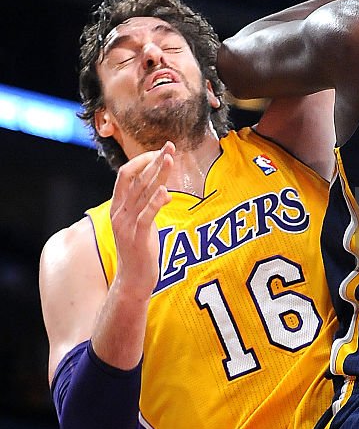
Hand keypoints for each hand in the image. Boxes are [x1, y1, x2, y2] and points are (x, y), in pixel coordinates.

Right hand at [109, 141, 173, 300]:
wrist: (133, 281)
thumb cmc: (139, 252)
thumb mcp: (144, 225)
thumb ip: (150, 207)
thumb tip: (164, 192)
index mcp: (118, 208)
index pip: (126, 175)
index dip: (143, 160)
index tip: (161, 151)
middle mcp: (119, 214)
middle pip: (134, 179)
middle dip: (152, 160)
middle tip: (170, 146)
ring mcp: (127, 226)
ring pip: (142, 193)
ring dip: (158, 174)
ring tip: (170, 159)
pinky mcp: (138, 238)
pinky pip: (146, 216)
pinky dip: (155, 202)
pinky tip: (165, 191)